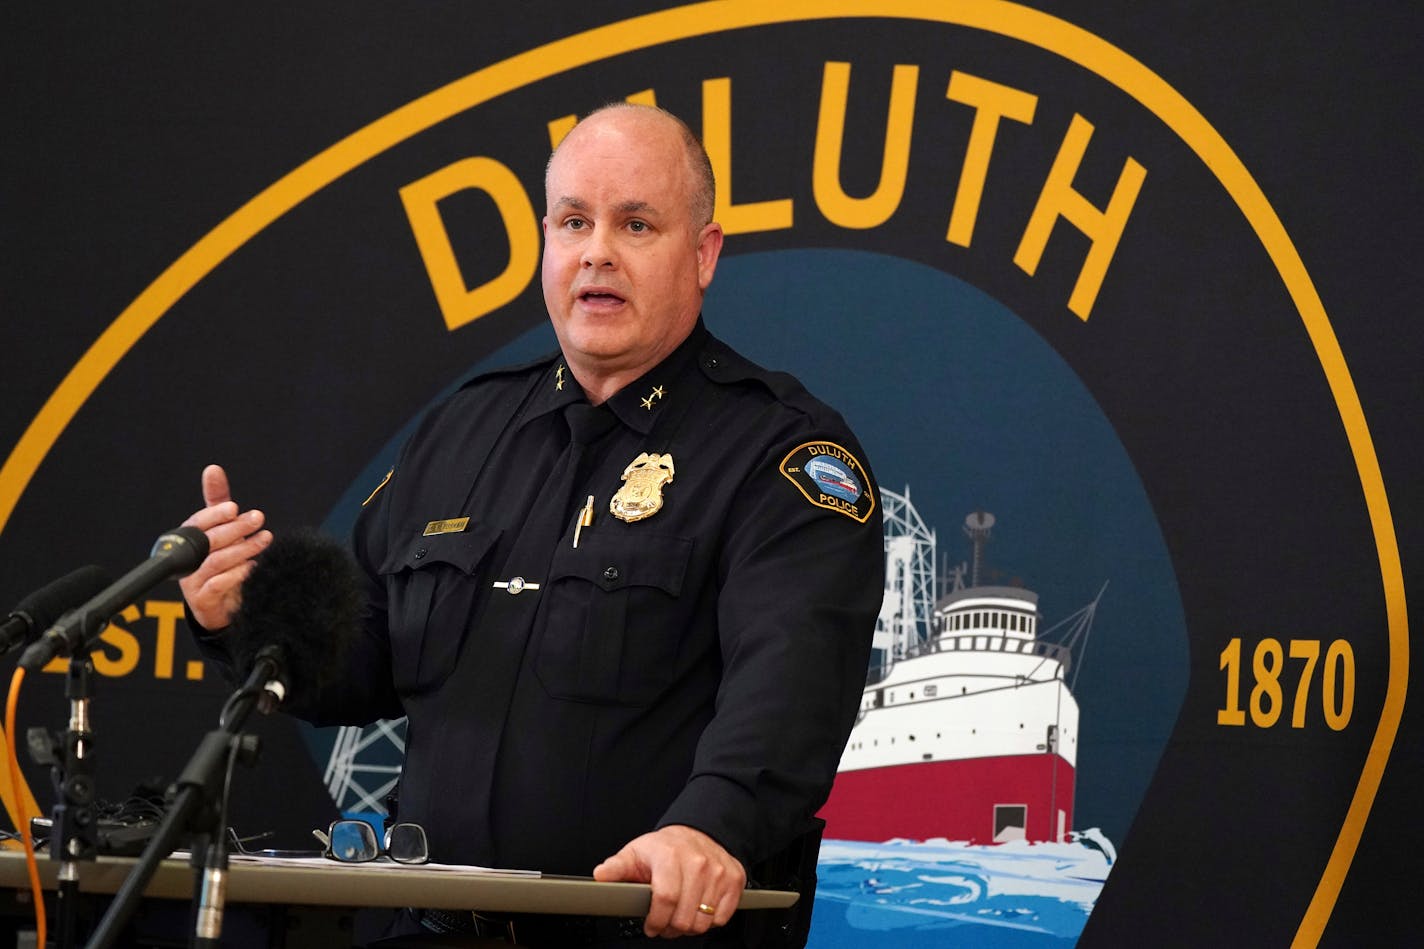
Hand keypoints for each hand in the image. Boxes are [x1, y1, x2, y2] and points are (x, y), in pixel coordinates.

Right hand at [178, 464, 271, 629]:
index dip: (214, 514)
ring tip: (264, 540)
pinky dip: (237, 574)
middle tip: (258, 519)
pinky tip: (253, 567)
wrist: (223, 606)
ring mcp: (192, 583)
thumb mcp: (224, 532)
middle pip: (208, 541)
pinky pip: (218, 585)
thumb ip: (218, 503)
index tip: (235, 507)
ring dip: (242, 549)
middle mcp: (187, 561)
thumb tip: (213, 469)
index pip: (197, 523)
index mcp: (189, 541)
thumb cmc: (222, 564)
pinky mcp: (203, 602)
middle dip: (235, 528)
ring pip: (215, 562)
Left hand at [593, 824, 745, 937]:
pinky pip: (721, 917)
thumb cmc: (665, 848)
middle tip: (665, 922)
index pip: (665, 900)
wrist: (697, 833)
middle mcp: (698, 863)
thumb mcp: (636, 853)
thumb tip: (601, 875)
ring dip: (689, 926)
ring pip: (703, 922)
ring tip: (680, 915)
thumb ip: (617, 867)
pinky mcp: (734, 880)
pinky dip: (709, 920)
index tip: (651, 926)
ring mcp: (719, 872)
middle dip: (670, 928)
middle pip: (685, 918)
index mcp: (671, 856)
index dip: (656, 921)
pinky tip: (698, 908)